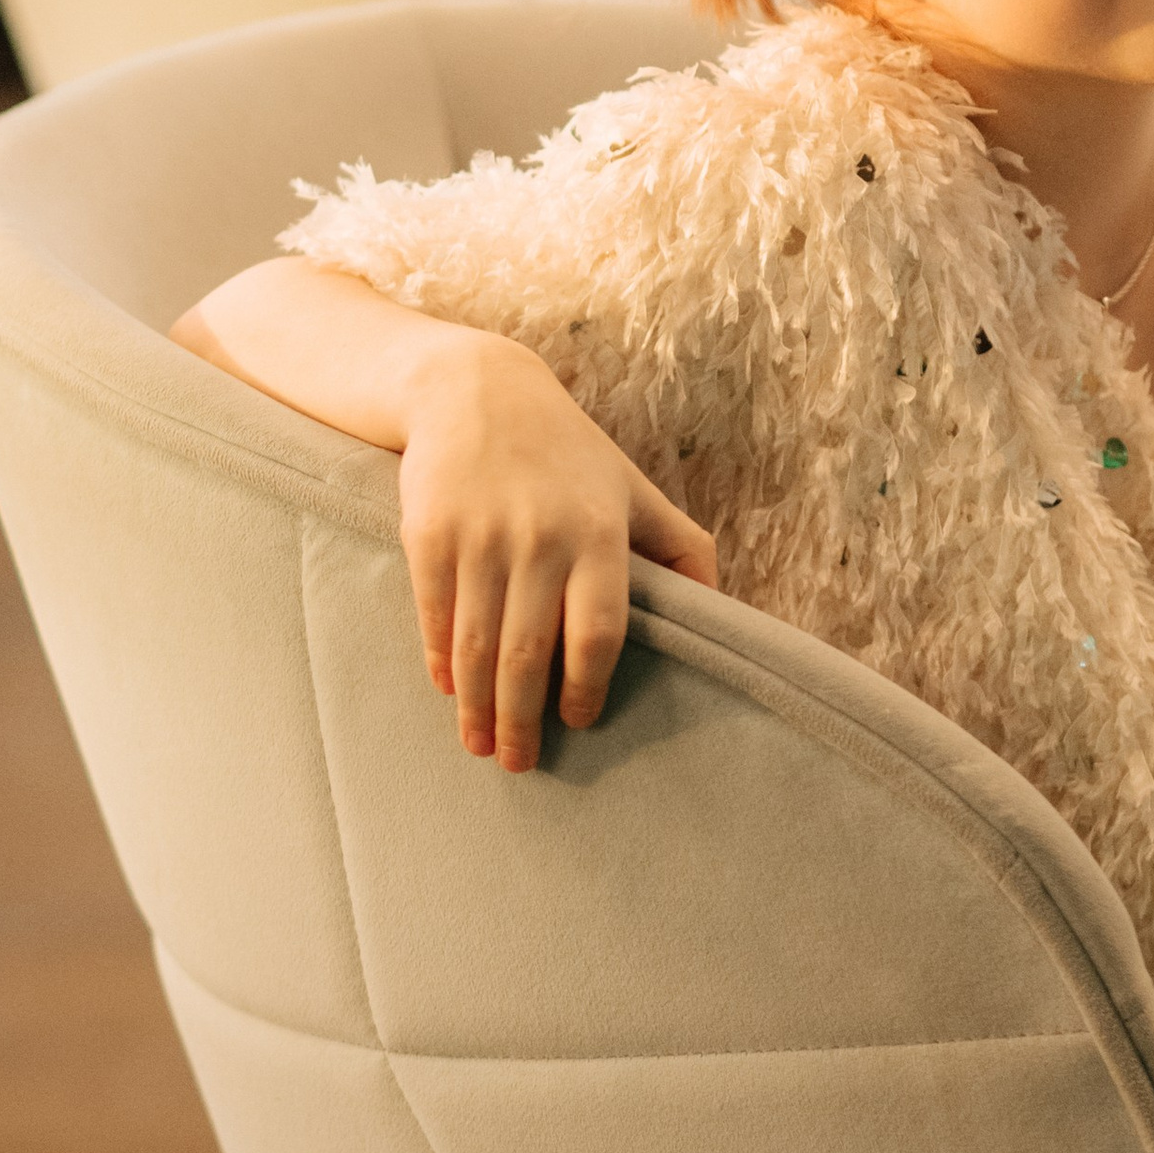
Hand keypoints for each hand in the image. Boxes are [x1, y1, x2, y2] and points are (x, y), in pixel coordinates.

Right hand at [396, 326, 717, 769]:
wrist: (476, 389)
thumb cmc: (567, 450)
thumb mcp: (634, 487)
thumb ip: (682, 546)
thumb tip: (723, 611)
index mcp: (601, 532)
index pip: (600, 631)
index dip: (588, 686)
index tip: (579, 721)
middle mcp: (543, 537)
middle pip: (531, 653)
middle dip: (523, 720)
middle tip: (519, 763)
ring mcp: (483, 536)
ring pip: (479, 645)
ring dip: (478, 706)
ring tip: (480, 744)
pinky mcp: (430, 532)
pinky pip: (435, 614)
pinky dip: (440, 659)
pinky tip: (448, 689)